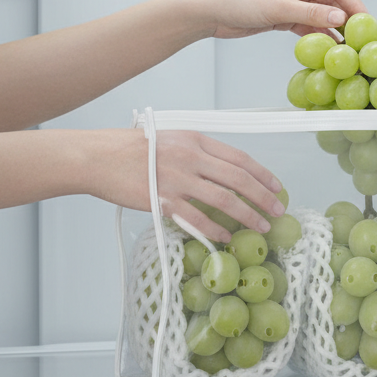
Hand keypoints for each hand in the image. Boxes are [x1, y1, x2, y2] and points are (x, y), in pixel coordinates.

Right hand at [86, 128, 284, 242]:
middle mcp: (190, 157)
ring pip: (223, 200)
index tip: (276, 187)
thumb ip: (198, 152)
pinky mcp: (162, 200)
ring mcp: (177, 179)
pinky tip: (226, 237)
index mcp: (195, 140)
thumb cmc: (133, 149)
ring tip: (260, 227)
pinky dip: (215, 229)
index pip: (239, 158)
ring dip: (246, 216)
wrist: (99, 157)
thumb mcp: (172, 139)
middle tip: (277, 211)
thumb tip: (225, 171)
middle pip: (238, 179)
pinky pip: (196, 218)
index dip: (262, 174)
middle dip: (263, 197)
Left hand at [185, 0, 367, 39]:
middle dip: (346, 19)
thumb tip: (339, 19)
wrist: (210, 12)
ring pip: (321, 15)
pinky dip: (318, 35)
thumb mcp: (278, 8)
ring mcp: (292, 0)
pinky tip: (328, 47)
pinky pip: (308, 25)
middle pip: (331, 1)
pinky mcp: (284, 16)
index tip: (366, 22)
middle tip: (360, 37)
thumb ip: (311, 14)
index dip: (354, 5)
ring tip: (347, 46)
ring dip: (332, 30)